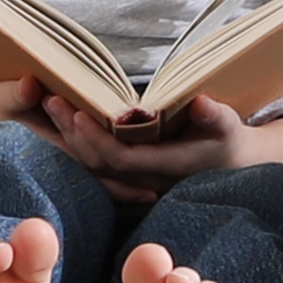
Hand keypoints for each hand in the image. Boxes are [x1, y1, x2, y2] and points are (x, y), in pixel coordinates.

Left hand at [48, 92, 253, 190]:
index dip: (98, 140)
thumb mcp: (228, 125)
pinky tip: (61, 121)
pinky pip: (95, 165)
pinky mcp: (128, 175)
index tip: (79, 113)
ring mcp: (135, 181)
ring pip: (93, 167)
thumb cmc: (227, 140)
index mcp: (167, 167)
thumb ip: (216, 116)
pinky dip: (77, 145)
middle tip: (53, 100)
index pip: (122, 160)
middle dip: (74, 134)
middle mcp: (146, 180)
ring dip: (70, 138)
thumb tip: (202, 103)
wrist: (230, 165)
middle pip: (99, 164)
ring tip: (52, 105)